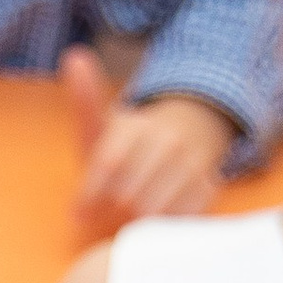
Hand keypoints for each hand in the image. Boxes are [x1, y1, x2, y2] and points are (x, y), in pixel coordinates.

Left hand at [62, 51, 234, 234]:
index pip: (109, 164)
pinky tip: (154, 217)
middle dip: (114, 209)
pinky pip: (176, 219)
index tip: (78, 214)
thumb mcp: (100, 127)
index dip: (90, 194)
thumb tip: (74, 56)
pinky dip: (160, 225)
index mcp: (136, 126)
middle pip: (128, 195)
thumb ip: (85, 102)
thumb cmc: (125, 148)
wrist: (181, 144)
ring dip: (136, 221)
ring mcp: (192, 163)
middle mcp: (168, 140)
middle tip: (112, 209)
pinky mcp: (209, 187)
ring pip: (153, 210)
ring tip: (131, 214)